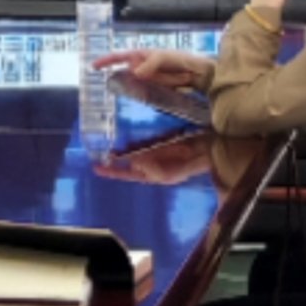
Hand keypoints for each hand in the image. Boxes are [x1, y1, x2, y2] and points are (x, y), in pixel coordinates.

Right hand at [93, 48, 213, 105]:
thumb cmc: (182, 60)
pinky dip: (134, 97)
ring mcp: (147, 79)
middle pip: (122, 72)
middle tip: (101, 89)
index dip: (106, 61)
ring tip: (113, 97)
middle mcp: (141, 67)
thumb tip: (134, 72)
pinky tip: (131, 102)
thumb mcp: (165, 57)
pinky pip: (140, 93)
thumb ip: (151, 63)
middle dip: (113, 78)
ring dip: (123, 90)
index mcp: (141, 55)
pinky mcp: (153, 90)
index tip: (93, 66)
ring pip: (130, 84)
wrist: (199, 74)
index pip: (120, 57)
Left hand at [94, 131, 212, 185]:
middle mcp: (153, 163)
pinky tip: (129, 130)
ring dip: (124, 145)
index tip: (95, 167)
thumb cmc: (192, 163)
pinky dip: (137, 135)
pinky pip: (145, 138)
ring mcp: (157, 151)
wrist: (210, 149)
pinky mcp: (163, 139)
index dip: (112, 172)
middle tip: (100, 148)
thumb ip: (153, 169)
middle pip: (129, 160)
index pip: (128, 174)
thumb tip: (134, 162)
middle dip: (116, 156)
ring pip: (135, 148)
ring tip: (110, 138)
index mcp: (153, 174)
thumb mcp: (171, 172)